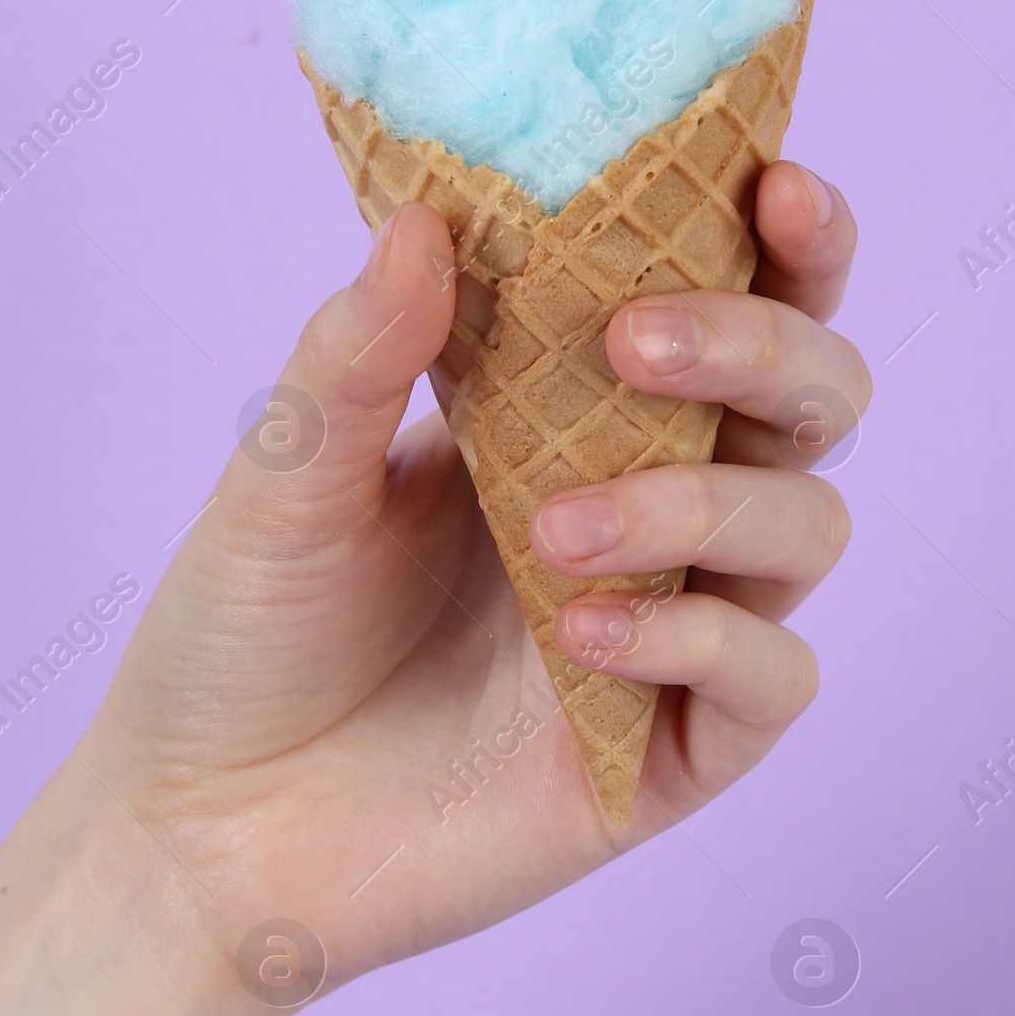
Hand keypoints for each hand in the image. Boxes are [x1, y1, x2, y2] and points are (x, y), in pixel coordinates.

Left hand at [87, 160, 869, 1006]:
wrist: (199, 832)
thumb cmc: (247, 630)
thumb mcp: (287, 472)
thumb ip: (361, 351)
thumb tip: (427, 218)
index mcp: (583, 408)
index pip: (737, 297)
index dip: (789, 239)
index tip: (773, 184)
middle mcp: (657, 500)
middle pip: (815, 394)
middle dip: (764, 344)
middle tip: (637, 343)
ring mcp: (678, 628)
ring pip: (807, 522)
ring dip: (701, 503)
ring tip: (556, 530)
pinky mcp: (675, 753)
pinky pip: (772, 677)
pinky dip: (701, 638)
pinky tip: (586, 633)